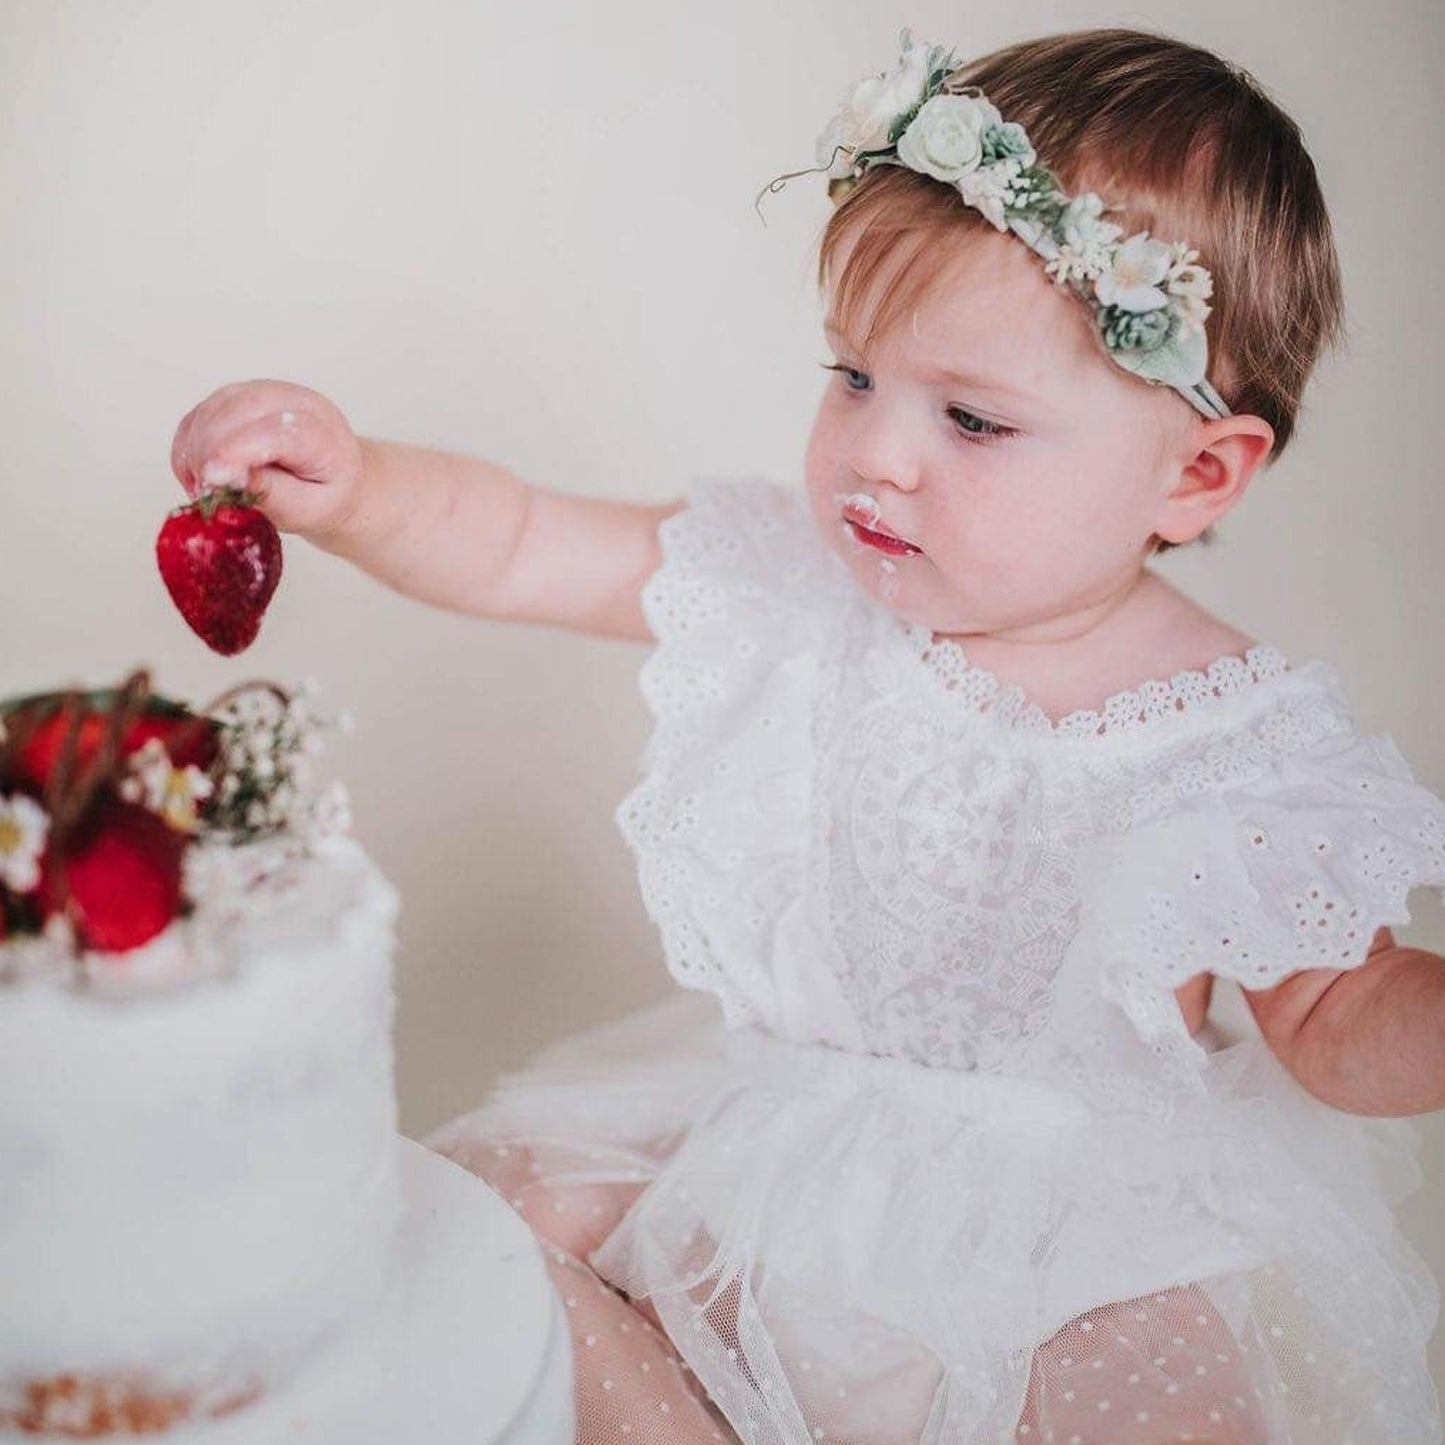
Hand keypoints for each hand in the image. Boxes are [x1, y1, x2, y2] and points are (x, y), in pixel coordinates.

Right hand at [170, 380, 366, 543]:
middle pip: (239, 410)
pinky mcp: (237, 398)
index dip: (240, 449)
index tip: (214, 476)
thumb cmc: (323, 496)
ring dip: (196, 449)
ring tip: (205, 488)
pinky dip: (189, 444)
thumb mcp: (308, 509)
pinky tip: (198, 473)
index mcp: (323, 434)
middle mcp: (294, 402)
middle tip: (205, 492)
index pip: (278, 430)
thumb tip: (232, 477)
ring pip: (214, 408)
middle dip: (209, 451)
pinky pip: (200, 414)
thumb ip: (274, 494)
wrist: (333, 479)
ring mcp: (263, 394)